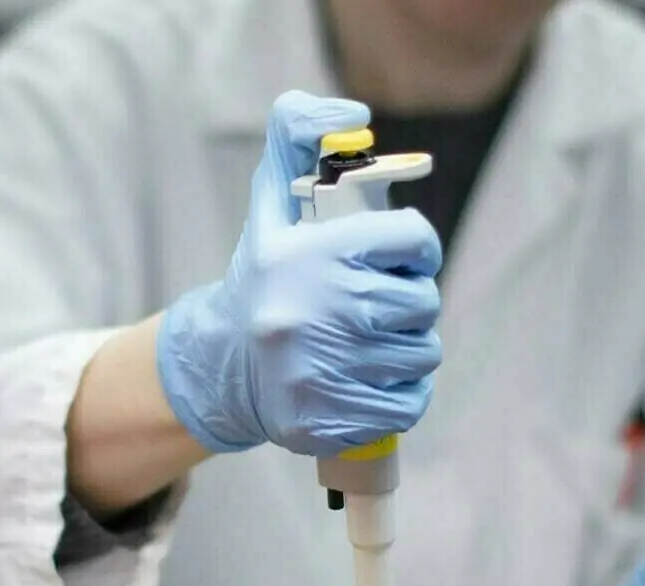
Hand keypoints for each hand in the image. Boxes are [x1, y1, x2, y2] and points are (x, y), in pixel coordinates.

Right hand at [156, 90, 443, 455]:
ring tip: (378, 345)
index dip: (418, 248)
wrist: (222, 366)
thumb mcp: (270, 205)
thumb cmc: (263, 280)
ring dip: (412, 351)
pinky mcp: (327, 418)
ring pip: (422, 355)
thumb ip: (294, 138)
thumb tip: (351, 109)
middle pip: (422, 302)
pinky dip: (405, 395)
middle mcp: (313, 311)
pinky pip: (409, 405)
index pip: (411, 237)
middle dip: (412, 304)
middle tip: (383, 308)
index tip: (406, 259)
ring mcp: (320, 370)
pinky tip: (379, 382)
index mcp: (308, 254)